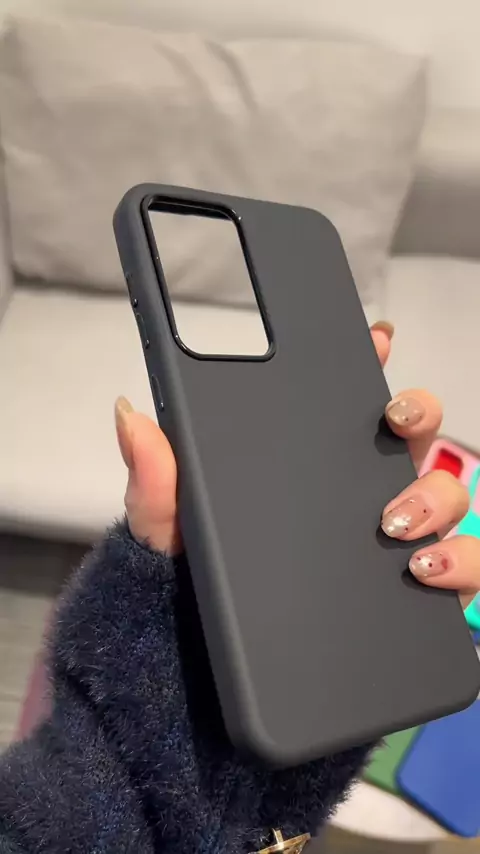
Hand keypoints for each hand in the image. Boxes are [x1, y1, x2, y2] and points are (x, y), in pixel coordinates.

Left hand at [114, 321, 478, 607]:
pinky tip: (426, 571)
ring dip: (437, 497)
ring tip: (396, 524)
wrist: (210, 675)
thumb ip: (156, 479)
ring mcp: (394, 545)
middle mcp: (361, 497)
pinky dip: (460, 566)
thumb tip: (131, 417)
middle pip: (415, 438)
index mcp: (311, 469)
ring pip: (448, 498)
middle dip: (419, 414)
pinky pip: (462, 572)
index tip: (375, 337)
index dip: (369, 364)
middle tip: (395, 420)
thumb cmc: (196, 591)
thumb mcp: (170, 531)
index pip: (349, 407)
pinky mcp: (415, 599)